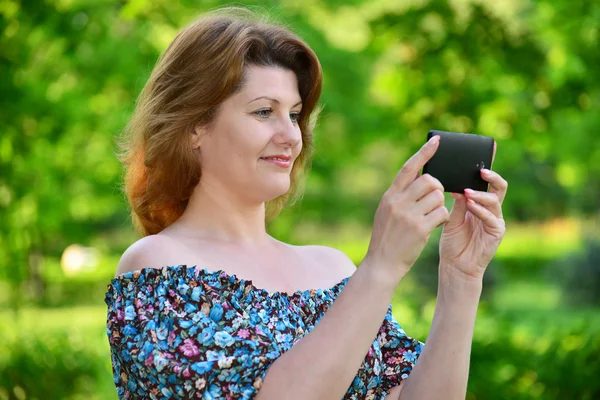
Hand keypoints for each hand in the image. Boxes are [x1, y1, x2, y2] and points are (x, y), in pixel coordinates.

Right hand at [363, 135, 448, 281]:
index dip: (424, 153)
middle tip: (434, 198)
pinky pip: (442, 213)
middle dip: (438, 188)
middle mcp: (398, 202)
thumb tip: (420, 177)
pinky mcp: (420, 228)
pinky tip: (434, 225)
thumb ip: (400, 195)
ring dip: (440, 205)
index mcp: (390, 195)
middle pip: (430, 180)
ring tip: (431, 215)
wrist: (382, 262)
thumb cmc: (387, 237)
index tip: (438, 141)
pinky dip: (442, 217)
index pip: (409, 167)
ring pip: (439, 197)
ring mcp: (409, 215)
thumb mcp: (387, 211)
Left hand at [439, 142, 507, 281]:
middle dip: (491, 176)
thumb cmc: (452, 241)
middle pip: (498, 186)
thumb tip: (455, 183)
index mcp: (480, 203)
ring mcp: (495, 220)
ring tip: (467, 191)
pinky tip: (471, 205)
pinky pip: (492, 218)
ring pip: (495, 200)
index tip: (487, 151)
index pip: (485, 181)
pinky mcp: (496, 232)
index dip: (488, 166)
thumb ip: (456, 202)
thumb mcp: (451, 217)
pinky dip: (481, 210)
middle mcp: (490, 209)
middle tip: (480, 170)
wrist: (455, 266)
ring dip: (481, 194)